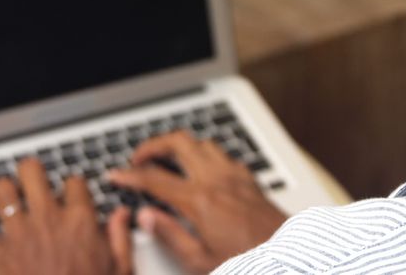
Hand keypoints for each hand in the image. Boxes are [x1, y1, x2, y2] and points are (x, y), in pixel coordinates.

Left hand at [0, 158, 132, 274]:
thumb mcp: (118, 269)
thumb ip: (120, 238)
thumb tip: (122, 215)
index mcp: (79, 222)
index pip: (74, 182)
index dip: (71, 186)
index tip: (68, 193)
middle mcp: (47, 220)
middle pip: (32, 171)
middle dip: (30, 172)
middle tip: (30, 179)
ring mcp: (19, 233)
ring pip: (1, 189)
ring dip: (1, 191)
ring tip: (4, 195)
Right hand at [108, 131, 286, 273]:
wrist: (289, 257)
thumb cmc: (249, 262)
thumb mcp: (200, 261)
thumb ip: (170, 235)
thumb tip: (147, 217)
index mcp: (200, 201)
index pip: (155, 178)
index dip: (130, 175)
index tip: (116, 176)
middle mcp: (218, 180)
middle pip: (178, 142)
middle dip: (153, 145)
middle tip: (139, 159)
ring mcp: (236, 175)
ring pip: (202, 142)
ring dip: (181, 146)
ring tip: (167, 160)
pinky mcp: (250, 178)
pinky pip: (223, 154)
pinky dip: (205, 155)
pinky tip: (201, 170)